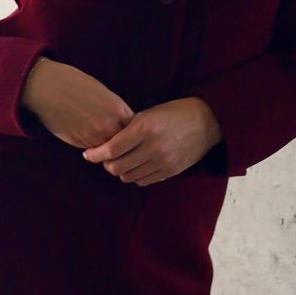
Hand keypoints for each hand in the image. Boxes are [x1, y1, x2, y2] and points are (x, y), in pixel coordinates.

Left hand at [81, 97, 222, 185]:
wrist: (206, 122)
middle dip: (106, 164)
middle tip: (105, 158)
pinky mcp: (170, 171)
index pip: (111, 149)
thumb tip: (105, 143)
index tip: (88, 154)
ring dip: (121, 170)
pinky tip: (136, 166)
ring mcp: (162, 162)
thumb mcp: (148, 113)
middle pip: (117, 167)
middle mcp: (153, 148)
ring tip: (121, 161)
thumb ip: (128, 129)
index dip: (95, 154)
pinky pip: (143, 181)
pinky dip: (135, 176)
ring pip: (128, 177)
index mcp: (145, 128)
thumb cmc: (174, 113)